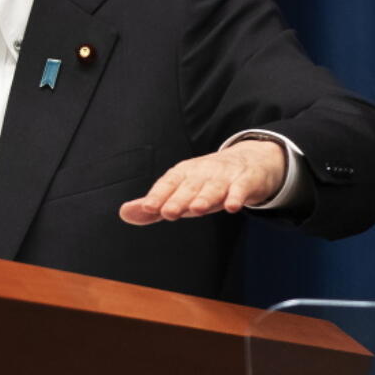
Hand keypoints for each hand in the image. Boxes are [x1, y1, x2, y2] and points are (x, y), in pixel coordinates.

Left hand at [118, 139, 285, 224]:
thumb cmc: (207, 183)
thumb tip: (124, 214)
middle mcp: (202, 172)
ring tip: (196, 209)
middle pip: (189, 186)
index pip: (168, 183)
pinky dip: (237, 196)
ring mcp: (225, 175)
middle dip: (178, 199)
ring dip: (205, 197)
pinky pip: (241, 188)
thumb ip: (154, 206)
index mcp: (183, 174)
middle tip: (167, 212)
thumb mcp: (181, 192)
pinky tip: (233, 206)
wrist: (251, 161)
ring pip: (213, 187)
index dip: (158, 195)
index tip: (148, 207)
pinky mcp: (247, 180)